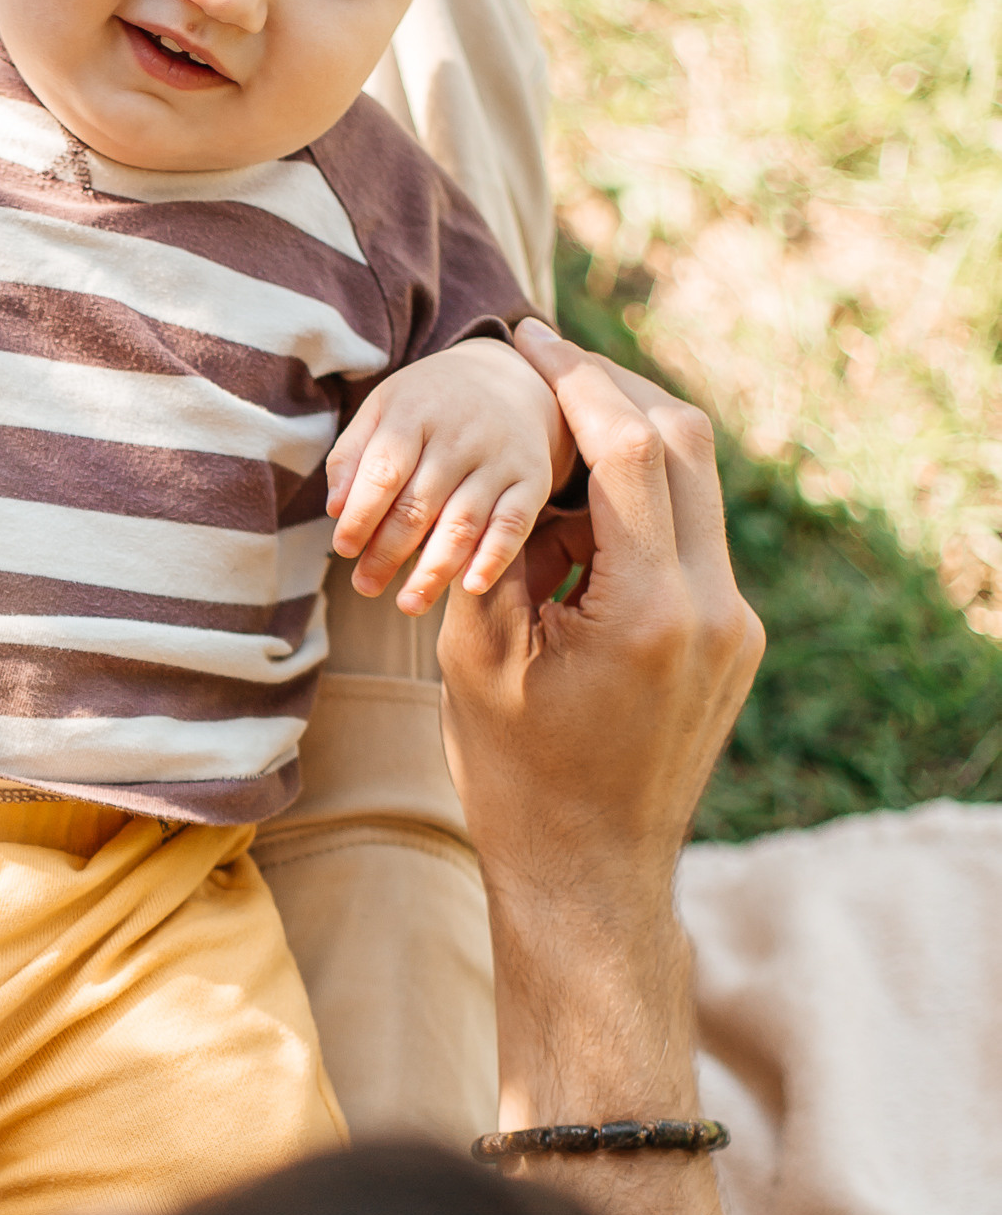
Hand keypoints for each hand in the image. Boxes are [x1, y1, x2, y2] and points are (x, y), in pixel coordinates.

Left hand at [326, 336, 576, 613]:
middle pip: (419, 505)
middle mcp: (461, 434)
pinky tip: (470, 587)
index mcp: (416, 412)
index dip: (362, 516)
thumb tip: (336, 510)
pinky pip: (514, 525)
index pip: (384, 471)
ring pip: (464, 522)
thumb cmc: (428, 405)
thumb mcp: (383, 409)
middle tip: (365, 586)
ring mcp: (500, 458)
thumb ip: (352, 455)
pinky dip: (494, 559)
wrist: (507, 378)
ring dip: (434, 570)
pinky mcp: (534, 479)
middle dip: (388, 553)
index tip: (345, 549)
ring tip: (408, 604)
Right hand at [437, 322, 763, 932]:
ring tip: (544, 454)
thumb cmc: (515, 778)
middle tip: (544, 364)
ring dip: (624, 450)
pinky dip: (635, 511)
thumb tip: (512, 454)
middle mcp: (716, 608)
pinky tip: (570, 530)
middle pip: (685, 443)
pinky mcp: (734, 639)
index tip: (525, 339)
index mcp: (652, 612)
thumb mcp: (477, 658)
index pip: (632, 447)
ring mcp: (737, 624)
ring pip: (696, 486)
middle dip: (613, 390)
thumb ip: (495, 548)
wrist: (590, 875)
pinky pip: (692, 541)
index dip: (575, 379)